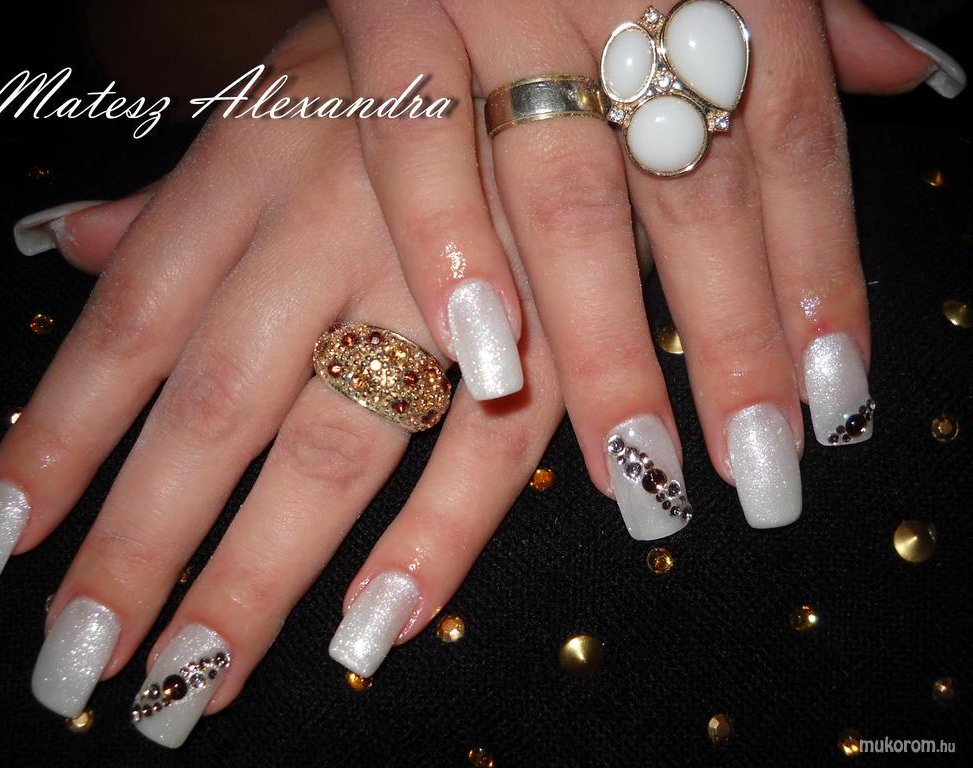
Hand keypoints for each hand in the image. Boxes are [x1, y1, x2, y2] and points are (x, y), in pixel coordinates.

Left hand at [0, 12, 563, 747]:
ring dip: (264, 571)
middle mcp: (334, 220)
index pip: (128, 321)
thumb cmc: (414, 66)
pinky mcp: (555, 319)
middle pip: (216, 406)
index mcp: (253, 158)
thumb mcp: (281, 86)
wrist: (588, 23)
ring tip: (193, 683)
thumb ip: (178, 188)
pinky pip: (495, 444)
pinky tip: (376, 630)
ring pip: (341, 442)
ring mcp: (448, 276)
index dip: (57, 438)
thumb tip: (69, 247)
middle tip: (83, 666)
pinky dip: (440, 539)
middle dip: (142, 541)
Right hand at [326, 0, 961, 532]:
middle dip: (733, 344)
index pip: (794, 147)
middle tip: (758, 476)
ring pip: (570, 197)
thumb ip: (817, 3)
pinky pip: (414, 134)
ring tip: (641, 469)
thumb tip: (912, 74)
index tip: (832, 399)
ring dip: (607, 344)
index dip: (821, 277)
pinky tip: (486, 361)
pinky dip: (448, 243)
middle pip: (698, 196)